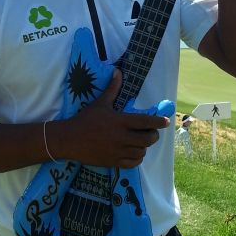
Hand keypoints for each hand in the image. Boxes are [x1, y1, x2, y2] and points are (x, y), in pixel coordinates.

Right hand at [54, 70, 169, 167]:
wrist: (69, 139)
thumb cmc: (85, 119)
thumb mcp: (100, 103)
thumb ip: (112, 89)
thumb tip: (118, 72)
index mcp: (120, 121)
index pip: (146, 122)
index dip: (158, 122)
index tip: (166, 122)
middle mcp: (122, 137)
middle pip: (147, 139)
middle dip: (153, 136)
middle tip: (152, 133)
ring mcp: (118, 151)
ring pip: (141, 152)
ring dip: (144, 147)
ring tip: (141, 142)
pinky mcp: (113, 162)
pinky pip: (133, 163)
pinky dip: (137, 158)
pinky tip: (135, 153)